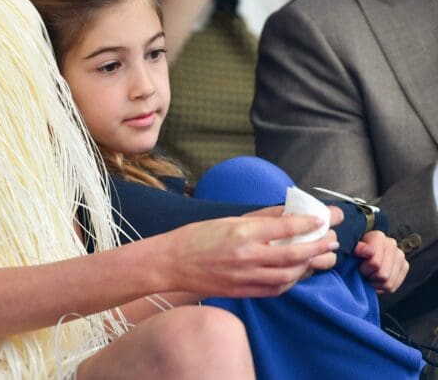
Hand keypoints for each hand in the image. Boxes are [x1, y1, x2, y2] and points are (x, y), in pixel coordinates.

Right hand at [165, 212, 338, 297]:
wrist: (173, 263)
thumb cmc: (197, 237)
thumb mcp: (228, 219)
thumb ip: (260, 218)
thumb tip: (288, 213)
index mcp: (242, 232)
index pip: (285, 227)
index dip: (308, 223)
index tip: (322, 219)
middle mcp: (247, 255)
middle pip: (294, 254)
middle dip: (318, 247)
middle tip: (331, 240)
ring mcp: (246, 277)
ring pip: (290, 275)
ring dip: (310, 266)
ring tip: (321, 257)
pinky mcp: (244, 292)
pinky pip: (277, 289)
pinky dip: (292, 281)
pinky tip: (298, 273)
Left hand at [354, 230, 408, 294]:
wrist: (358, 257)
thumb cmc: (353, 253)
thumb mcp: (350, 250)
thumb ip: (357, 249)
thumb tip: (369, 252)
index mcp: (378, 237)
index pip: (375, 263)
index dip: (364, 269)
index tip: (359, 266)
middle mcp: (391, 244)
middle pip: (383, 274)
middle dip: (370, 276)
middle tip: (363, 272)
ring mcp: (400, 256)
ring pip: (388, 282)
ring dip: (376, 282)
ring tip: (368, 275)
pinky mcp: (404, 266)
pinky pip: (393, 286)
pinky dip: (382, 286)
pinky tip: (375, 280)